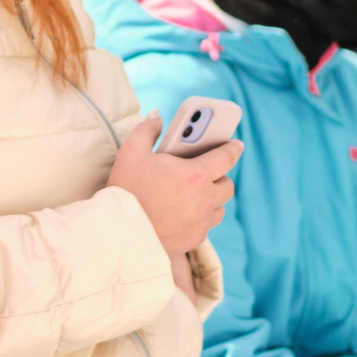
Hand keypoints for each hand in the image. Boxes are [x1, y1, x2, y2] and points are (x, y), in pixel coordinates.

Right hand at [107, 112, 240, 253]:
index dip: (233, 148)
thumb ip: (147, 129)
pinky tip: (186, 214)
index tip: (236, 145)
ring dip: (213, 200)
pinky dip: (200, 219)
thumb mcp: (132, 151)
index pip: (227, 157)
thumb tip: (156, 116)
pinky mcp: (193, 239)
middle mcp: (204, 199)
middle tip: (207, 173)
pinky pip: (205, 227)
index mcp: (196, 174)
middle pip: (227, 186)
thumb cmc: (126, 189)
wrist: (119, 231)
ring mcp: (201, 222)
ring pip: (219, 209)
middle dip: (221, 177)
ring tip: (197, 194)